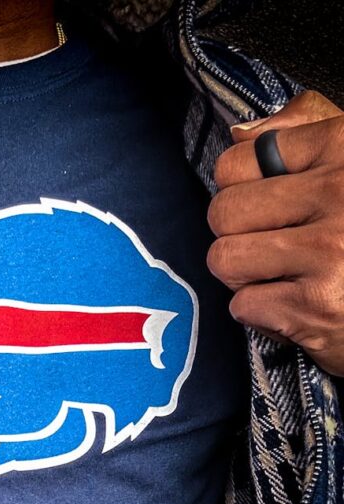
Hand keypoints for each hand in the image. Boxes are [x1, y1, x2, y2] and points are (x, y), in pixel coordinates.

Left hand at [206, 89, 343, 377]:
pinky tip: (296, 307)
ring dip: (245, 277)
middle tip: (270, 247)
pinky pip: (242, 306)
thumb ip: (302, 134)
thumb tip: (239, 134)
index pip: (236, 161)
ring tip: (283, 276)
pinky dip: (262, 315)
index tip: (265, 204)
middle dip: (236, 236)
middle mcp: (340, 192)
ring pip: (225, 259)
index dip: (238, 189)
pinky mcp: (316, 307)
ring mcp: (328, 251)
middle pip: (223, 212)